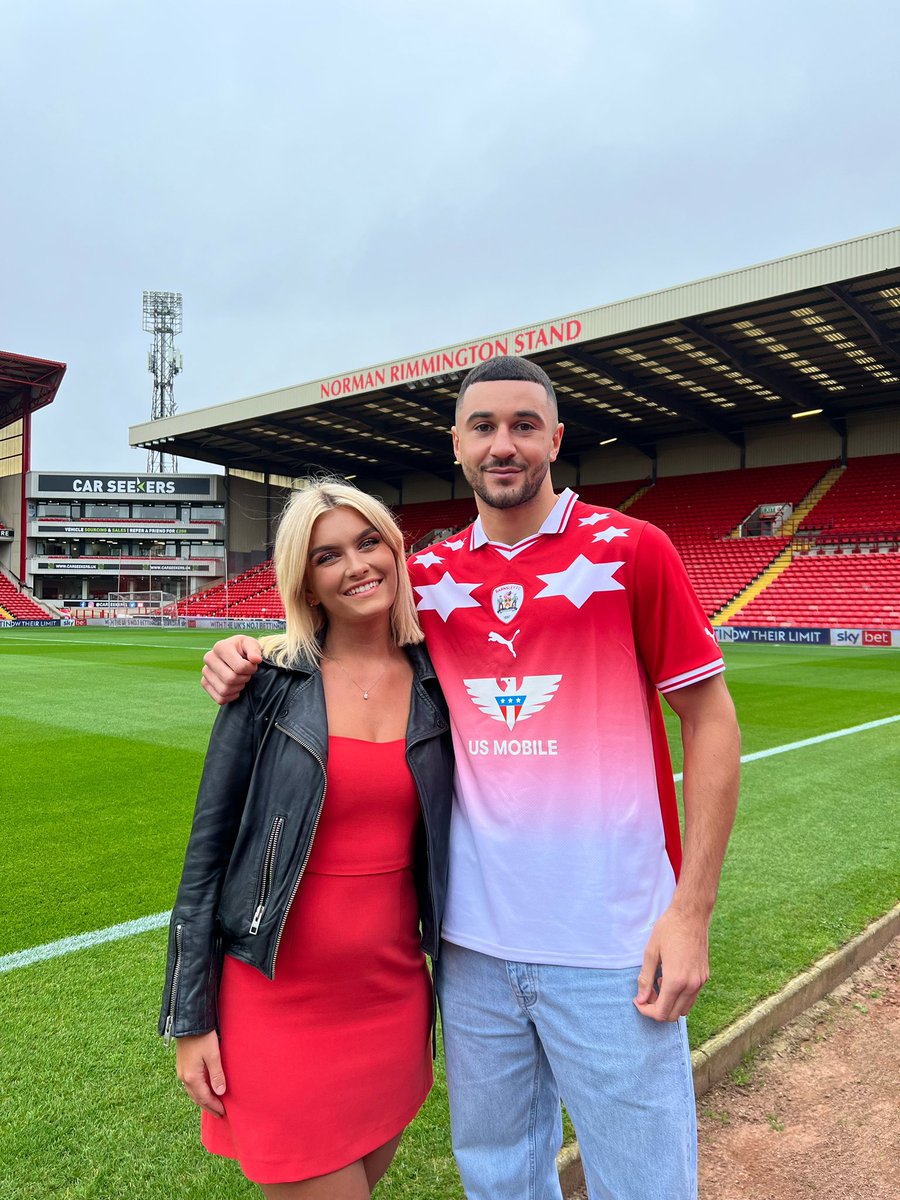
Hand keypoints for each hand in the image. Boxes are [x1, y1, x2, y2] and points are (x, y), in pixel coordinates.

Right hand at [176, 1031, 226, 1116]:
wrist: (189, 1022)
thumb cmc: (203, 1037)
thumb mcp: (213, 1055)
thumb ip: (217, 1075)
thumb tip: (220, 1093)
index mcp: (192, 1077)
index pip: (204, 1097)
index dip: (214, 1106)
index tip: (223, 1112)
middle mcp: (184, 1077)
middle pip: (197, 1098)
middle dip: (208, 1106)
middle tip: (219, 1114)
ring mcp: (182, 1071)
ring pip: (192, 1092)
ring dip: (202, 1100)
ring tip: (212, 1105)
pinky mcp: (182, 1065)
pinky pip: (190, 1085)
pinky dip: (198, 1091)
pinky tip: (203, 1090)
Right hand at [201, 635, 262, 703]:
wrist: (235, 654)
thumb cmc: (244, 649)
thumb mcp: (251, 644)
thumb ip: (255, 650)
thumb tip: (256, 659)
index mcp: (220, 647)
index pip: (240, 667)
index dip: (251, 669)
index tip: (253, 665)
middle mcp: (209, 658)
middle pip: (231, 679)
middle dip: (244, 678)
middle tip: (247, 673)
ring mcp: (205, 672)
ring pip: (224, 690)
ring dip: (238, 688)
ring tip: (240, 679)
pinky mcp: (205, 683)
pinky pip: (220, 698)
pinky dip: (231, 696)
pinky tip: (235, 687)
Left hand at [633, 906, 709, 1021]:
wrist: (691, 915)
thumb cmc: (668, 930)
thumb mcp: (651, 952)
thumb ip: (645, 979)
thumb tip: (641, 999)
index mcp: (676, 980)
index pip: (661, 1012)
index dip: (646, 1011)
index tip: (638, 1001)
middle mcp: (691, 985)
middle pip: (673, 1015)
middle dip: (657, 1009)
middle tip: (647, 993)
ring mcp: (700, 982)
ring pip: (684, 1009)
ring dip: (669, 1004)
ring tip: (658, 984)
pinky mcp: (704, 977)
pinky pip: (692, 997)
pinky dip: (679, 997)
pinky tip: (670, 978)